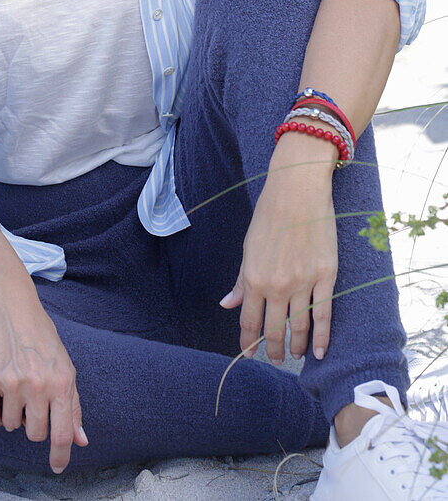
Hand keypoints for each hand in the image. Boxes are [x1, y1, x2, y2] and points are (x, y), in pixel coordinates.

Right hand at [0, 275, 88, 473]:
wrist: (7, 300)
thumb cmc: (38, 333)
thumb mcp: (63, 364)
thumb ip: (73, 404)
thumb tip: (80, 440)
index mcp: (61, 380)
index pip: (62, 433)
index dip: (60, 456)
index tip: (57, 468)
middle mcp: (38, 383)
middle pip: (35, 434)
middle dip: (33, 424)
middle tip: (31, 398)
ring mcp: (11, 381)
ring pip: (11, 426)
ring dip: (12, 413)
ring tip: (14, 384)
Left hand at [220, 131, 338, 363]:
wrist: (297, 191)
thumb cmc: (269, 216)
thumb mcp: (248, 248)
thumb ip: (241, 280)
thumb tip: (227, 305)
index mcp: (254, 278)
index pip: (249, 321)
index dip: (248, 342)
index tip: (249, 353)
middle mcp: (277, 285)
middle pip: (274, 330)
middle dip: (272, 350)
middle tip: (274, 360)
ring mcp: (303, 282)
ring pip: (299, 326)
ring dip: (296, 346)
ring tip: (295, 356)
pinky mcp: (326, 276)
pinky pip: (324, 314)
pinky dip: (321, 336)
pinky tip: (319, 351)